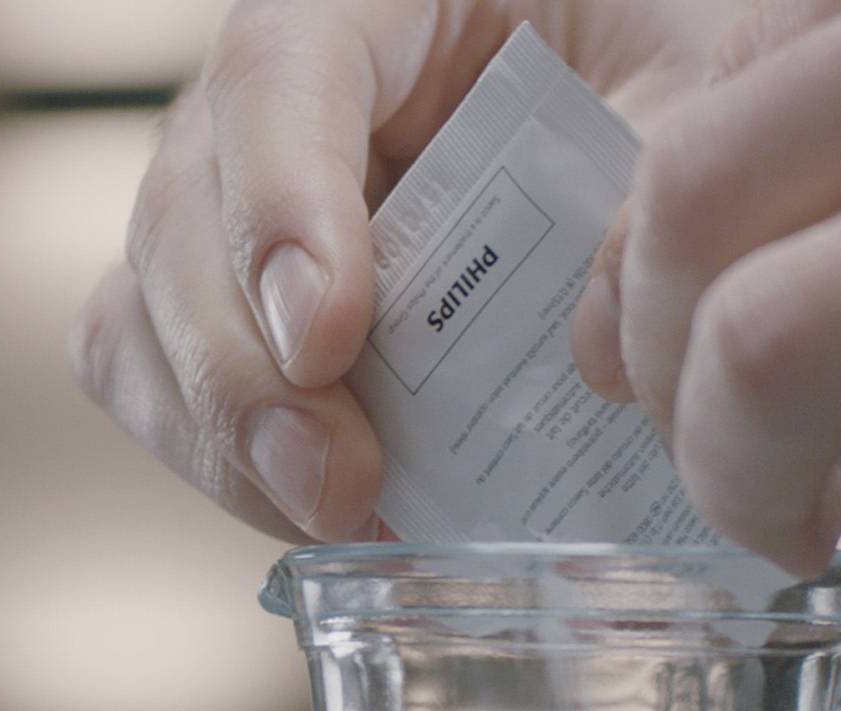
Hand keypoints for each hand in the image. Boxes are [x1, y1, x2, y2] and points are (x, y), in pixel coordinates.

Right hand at [72, 0, 747, 542]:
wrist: (644, 110)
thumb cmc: (664, 64)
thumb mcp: (699, 75)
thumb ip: (658, 175)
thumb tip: (595, 337)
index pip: (273, 72)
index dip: (280, 206)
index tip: (332, 337)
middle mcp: (267, 100)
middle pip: (179, 215)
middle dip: (241, 371)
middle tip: (338, 483)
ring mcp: (230, 212)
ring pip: (140, 317)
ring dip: (220, 436)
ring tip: (337, 513)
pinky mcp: (231, 314)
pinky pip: (165, 391)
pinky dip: (228, 469)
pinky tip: (338, 516)